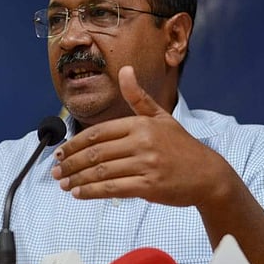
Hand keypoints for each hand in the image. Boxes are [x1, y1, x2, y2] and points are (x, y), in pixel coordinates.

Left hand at [51, 65, 234, 206]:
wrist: (208, 174)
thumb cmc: (181, 145)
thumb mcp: (161, 116)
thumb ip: (138, 96)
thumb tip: (125, 69)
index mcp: (140, 124)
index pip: (99, 133)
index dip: (76, 143)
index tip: (60, 151)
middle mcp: (142, 142)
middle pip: (96, 153)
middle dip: (71, 162)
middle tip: (56, 170)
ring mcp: (146, 165)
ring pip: (102, 172)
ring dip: (78, 179)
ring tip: (63, 183)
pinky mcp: (149, 186)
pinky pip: (113, 189)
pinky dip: (93, 192)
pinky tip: (80, 193)